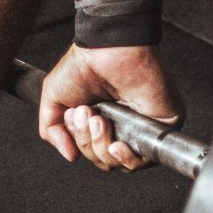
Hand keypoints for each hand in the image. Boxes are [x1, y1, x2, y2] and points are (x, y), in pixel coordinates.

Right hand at [39, 44, 184, 170]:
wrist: (107, 49)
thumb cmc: (83, 65)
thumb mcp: (53, 101)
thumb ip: (52, 131)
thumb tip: (70, 155)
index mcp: (100, 121)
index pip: (91, 152)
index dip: (80, 142)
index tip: (74, 116)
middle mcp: (122, 126)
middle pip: (104, 161)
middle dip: (88, 143)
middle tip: (86, 115)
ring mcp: (141, 127)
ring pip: (120, 163)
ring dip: (102, 147)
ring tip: (98, 120)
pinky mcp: (160, 126)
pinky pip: (144, 158)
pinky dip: (127, 158)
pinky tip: (116, 144)